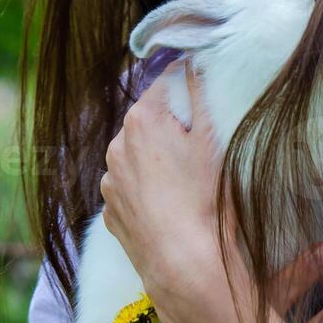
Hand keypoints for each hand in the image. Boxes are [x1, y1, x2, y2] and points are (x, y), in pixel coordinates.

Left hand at [101, 58, 232, 322]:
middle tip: (200, 146)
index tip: (205, 106)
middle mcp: (116, 145)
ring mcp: (109, 181)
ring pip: (136, 156)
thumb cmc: (203, 196)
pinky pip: (130, 188)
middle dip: (171, 126)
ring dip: (156, 159)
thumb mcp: (212, 137)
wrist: (183, 262)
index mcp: (142, 119)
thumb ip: (201, 91)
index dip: (187, 91)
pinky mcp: (110, 212)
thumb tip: (193, 61)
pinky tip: (169, 204)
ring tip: (185, 180)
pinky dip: (146, 189)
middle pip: (148, 121)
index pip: (165, 85)